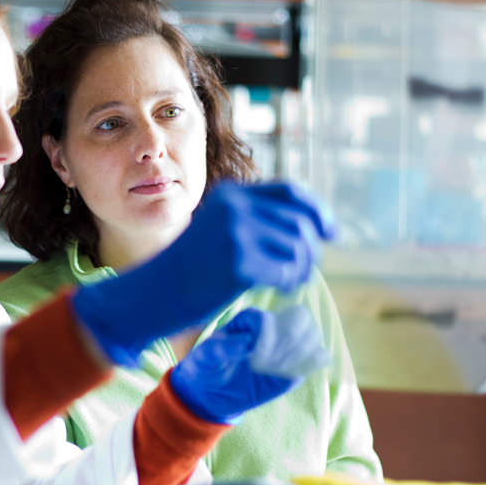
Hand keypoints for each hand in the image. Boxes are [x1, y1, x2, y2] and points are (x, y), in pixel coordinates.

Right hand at [72, 180, 335, 366]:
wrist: (155, 292)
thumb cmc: (190, 267)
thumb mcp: (218, 228)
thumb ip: (253, 218)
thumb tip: (310, 224)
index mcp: (231, 194)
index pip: (289, 192)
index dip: (316, 210)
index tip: (330, 231)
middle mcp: (235, 208)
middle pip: (301, 222)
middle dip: (311, 248)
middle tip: (303, 270)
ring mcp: (237, 236)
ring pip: (300, 247)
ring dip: (303, 267)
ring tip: (290, 280)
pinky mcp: (241, 266)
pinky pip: (290, 271)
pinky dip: (293, 282)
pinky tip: (282, 288)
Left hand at [169, 306, 329, 424]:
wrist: (215, 390)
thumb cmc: (207, 367)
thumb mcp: (205, 357)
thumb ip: (220, 347)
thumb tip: (245, 342)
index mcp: (249, 319)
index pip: (267, 320)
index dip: (266, 339)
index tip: (254, 360)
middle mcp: (272, 325)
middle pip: (300, 318)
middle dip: (290, 342)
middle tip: (272, 364)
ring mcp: (288, 343)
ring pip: (312, 335)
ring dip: (300, 355)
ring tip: (279, 371)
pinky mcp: (297, 363)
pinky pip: (317, 357)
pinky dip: (309, 365)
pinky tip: (292, 375)